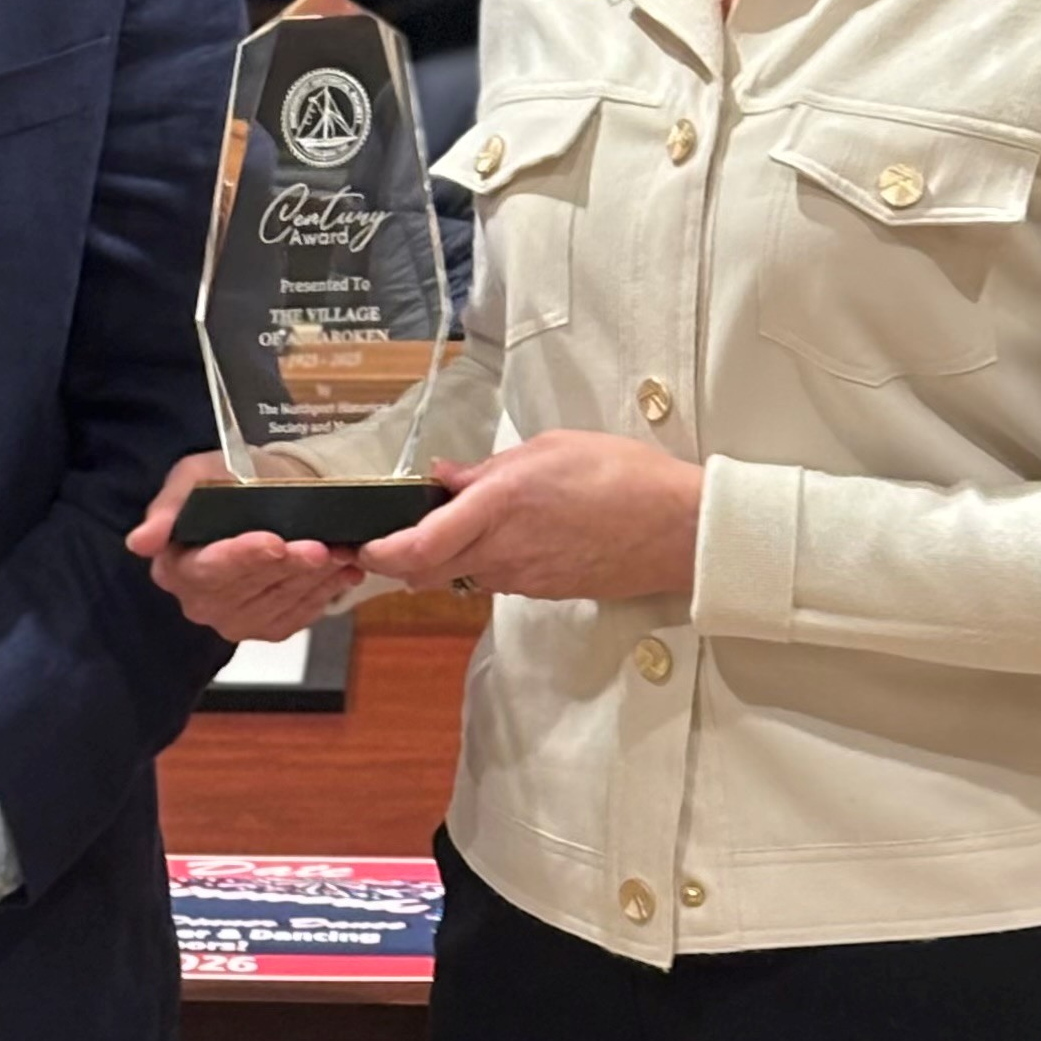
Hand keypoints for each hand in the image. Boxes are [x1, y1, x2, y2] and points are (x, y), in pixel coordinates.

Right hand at [127, 451, 362, 640]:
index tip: (273, 542)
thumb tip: (141, 542)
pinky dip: (325, 593)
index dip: (241, 558)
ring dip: (313, 579)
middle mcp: (200, 602)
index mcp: (175, 566)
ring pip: (278, 602)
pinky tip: (344, 572)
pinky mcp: (267, 628)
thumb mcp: (196, 474)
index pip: (207, 569)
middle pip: (248, 589)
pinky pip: (298, 616)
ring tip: (342, 553)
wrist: (265, 494)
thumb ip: (169, 505)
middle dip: (287, 567)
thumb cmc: (227, 481)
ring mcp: (235, 620)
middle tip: (322, 547)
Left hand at [358, 432, 703, 602]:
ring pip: (460, 577)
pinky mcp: (542, 591)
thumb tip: (445, 478)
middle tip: (392, 535)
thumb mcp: (548, 449)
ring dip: (445, 558)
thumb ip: (487, 469)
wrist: (679, 528)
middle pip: (424, 573)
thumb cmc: (623, 477)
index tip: (361, 544)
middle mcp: (502, 551)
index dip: (378, 552)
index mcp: (497, 507)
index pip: (415, 546)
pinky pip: (496, 580)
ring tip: (460, 524)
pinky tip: (508, 536)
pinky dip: (485, 561)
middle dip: (399, 559)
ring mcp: (522, 578)